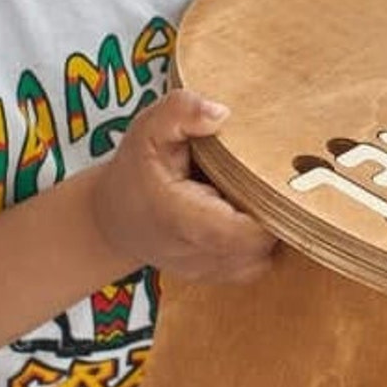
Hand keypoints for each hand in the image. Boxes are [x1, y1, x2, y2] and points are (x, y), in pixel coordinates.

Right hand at [90, 89, 277, 283]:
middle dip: (273, 212)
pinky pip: (256, 265)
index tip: (270, 175)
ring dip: (267, 228)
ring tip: (251, 196)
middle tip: (267, 180)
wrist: (114, 218)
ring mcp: (207, 270)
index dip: (270, 205)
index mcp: (181, 218)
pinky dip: (259, 242)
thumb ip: (181, 111)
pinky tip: (246, 214)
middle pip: (262, 244)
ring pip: (263, 258)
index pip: (246, 231)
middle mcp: (195, 254)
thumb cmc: (135, 171)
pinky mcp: (217, 275)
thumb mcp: (148, 128)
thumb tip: (222, 113)